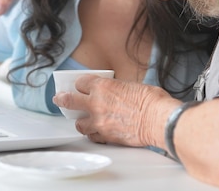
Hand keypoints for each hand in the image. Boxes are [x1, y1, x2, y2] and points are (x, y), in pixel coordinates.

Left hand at [52, 76, 175, 147]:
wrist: (159, 119)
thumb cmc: (151, 101)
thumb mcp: (130, 85)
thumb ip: (115, 89)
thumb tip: (112, 93)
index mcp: (102, 86)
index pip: (80, 82)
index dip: (80, 84)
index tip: (80, 86)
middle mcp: (96, 103)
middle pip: (69, 100)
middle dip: (62, 99)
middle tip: (59, 99)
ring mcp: (99, 121)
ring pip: (79, 123)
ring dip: (80, 121)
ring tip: (82, 121)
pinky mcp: (106, 136)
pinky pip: (92, 136)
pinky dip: (93, 134)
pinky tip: (96, 132)